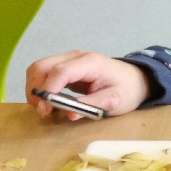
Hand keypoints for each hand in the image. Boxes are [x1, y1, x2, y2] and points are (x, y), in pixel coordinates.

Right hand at [26, 50, 149, 120]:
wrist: (136, 79)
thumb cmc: (127, 89)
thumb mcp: (116, 101)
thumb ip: (93, 106)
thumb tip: (69, 114)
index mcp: (91, 63)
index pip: (60, 71)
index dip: (48, 90)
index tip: (45, 111)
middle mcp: (77, 56)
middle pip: (42, 66)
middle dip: (36, 90)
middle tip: (43, 112)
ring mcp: (70, 59)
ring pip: (38, 68)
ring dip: (35, 89)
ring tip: (45, 108)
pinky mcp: (66, 66)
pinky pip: (44, 73)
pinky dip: (40, 87)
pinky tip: (48, 101)